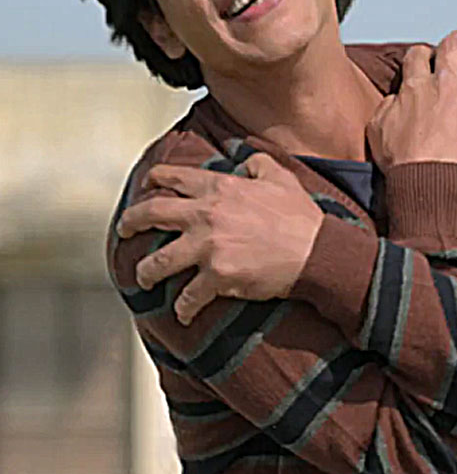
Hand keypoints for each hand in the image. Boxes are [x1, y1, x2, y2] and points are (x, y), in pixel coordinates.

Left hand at [116, 153, 323, 324]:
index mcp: (219, 189)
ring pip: (159, 262)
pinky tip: (183, 313)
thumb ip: (258, 163)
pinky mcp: (217, 277)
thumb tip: (245, 159)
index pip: (173, 178)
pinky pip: (189, 297)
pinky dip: (183, 308)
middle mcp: (206, 215)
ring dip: (146, 272)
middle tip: (124, 230)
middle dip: (131, 223)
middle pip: (151, 214)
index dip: (154, 181)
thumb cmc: (301, 217)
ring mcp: (208, 248)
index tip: (146, 187)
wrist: (316, 251)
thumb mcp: (282, 178)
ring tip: (144, 277)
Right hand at [366, 30, 456, 174]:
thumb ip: (387, 108)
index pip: (419, 56)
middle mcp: (448, 80)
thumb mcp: (379, 129)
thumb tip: (394, 101)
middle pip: (455, 45)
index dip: (423, 55)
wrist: (427, 176)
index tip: (427, 59)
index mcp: (417, 84)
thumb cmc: (404, 160)